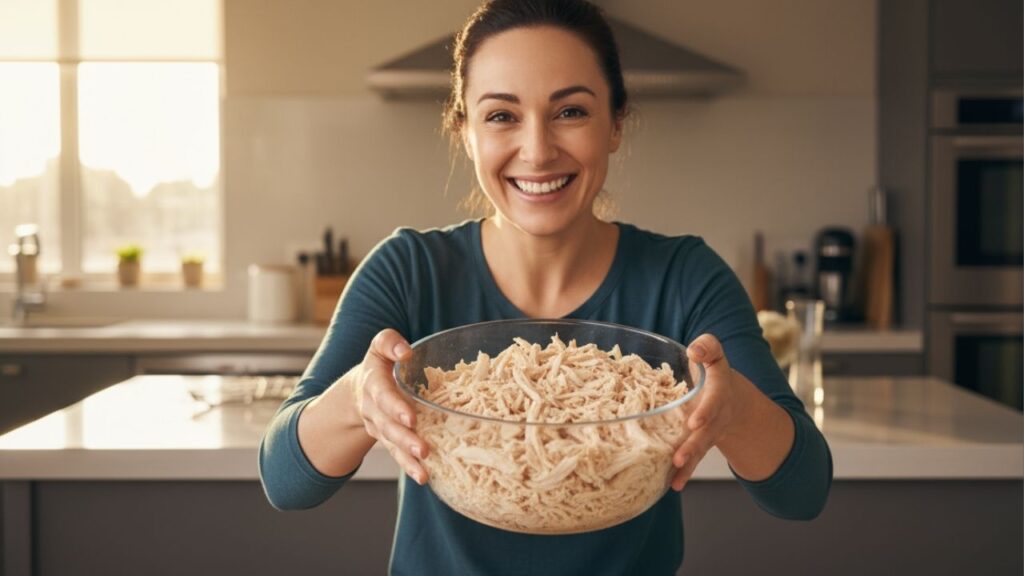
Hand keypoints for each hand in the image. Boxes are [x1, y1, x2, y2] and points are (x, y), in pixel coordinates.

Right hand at [351, 329, 429, 484]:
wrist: (359, 390)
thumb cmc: (380, 364)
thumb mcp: (379, 347)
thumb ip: (389, 343)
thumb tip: (406, 352)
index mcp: (373, 383)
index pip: (382, 394)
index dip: (395, 406)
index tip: (411, 417)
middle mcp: (373, 408)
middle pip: (387, 425)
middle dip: (405, 438)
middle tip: (423, 449)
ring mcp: (379, 427)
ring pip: (392, 444)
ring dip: (408, 458)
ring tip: (424, 470)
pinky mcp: (388, 440)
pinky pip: (397, 456)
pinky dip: (409, 467)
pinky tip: (424, 477)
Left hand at [670, 333, 744, 491]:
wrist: (732, 398)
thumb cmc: (714, 371)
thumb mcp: (714, 354)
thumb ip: (707, 347)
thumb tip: (694, 351)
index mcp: (719, 389)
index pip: (715, 399)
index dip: (706, 410)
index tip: (695, 421)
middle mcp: (716, 414)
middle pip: (706, 432)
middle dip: (694, 445)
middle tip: (679, 455)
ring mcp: (709, 432)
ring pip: (699, 449)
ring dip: (688, 462)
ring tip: (674, 475)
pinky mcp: (700, 443)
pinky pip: (693, 460)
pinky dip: (684, 473)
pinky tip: (672, 485)